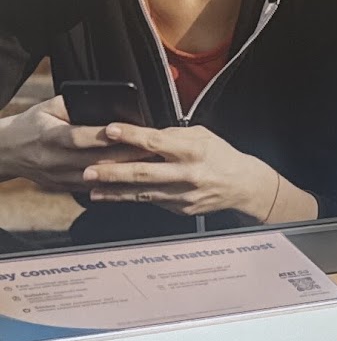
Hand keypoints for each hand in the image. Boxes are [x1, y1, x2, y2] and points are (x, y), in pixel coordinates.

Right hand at [0, 98, 141, 192]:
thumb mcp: (48, 107)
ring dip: (125, 173)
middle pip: (96, 161)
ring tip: (150, 166)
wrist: (7, 151)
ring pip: (98, 178)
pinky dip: (116, 185)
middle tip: (154, 151)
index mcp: (50, 136)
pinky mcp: (65, 187)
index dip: (104, 136)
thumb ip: (73, 104)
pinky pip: (95, 189)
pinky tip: (136, 180)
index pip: (80, 137)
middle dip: (126, 156)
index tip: (129, 132)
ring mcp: (59, 177)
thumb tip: (103, 101)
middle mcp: (54, 159)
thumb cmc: (33, 124)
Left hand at [83, 122, 295, 219]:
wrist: (244, 186)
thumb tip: (142, 134)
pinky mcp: (182, 210)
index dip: (131, 135)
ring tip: (92, 188)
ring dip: (114, 191)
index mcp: (193, 150)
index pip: (157, 141)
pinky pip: (152, 202)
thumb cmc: (221, 156)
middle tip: (88, 170)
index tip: (109, 130)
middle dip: (113, 172)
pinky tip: (113, 196)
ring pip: (142, 193)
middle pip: (144, 173)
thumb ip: (173, 136)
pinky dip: (130, 199)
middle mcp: (188, 174)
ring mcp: (184, 195)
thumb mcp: (202, 136)